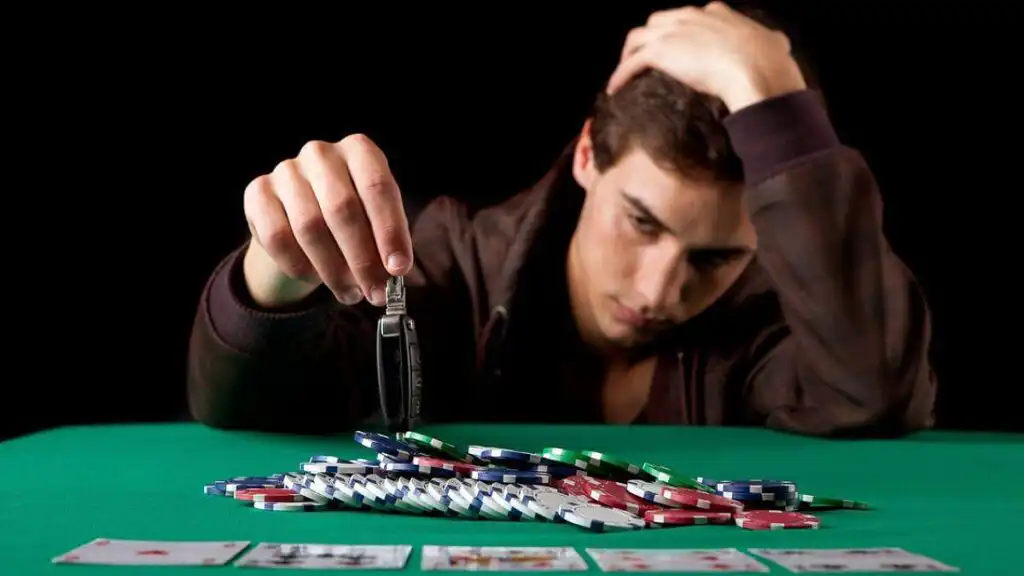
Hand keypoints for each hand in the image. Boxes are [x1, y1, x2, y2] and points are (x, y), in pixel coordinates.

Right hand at [242, 134, 412, 307]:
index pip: (378, 188)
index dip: (390, 231)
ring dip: (333, 269)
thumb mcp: (376, 221)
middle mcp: (321, 153)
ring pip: (309, 227)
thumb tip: (396, 273)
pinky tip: (316, 279)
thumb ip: (386, 242)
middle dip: (363, 259)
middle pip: (343, 209)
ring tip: (350, 292)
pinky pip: (278, 238)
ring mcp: (286, 170)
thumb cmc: (352, 216)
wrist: (301, 214)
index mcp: (359, 150)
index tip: (398, 269)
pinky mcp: (258, 192)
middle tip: (376, 293)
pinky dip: (300, 266)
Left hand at [606, 1, 805, 110]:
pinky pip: (632, 62)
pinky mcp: (660, 52)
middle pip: (657, 22)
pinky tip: (615, 88)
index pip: (689, 17)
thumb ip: (770, 41)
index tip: (678, 48)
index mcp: (716, 13)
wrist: (755, 71)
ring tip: (625, 72)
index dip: (679, 32)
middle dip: (649, 39)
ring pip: (638, 37)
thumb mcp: (773, 43)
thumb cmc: (767, 61)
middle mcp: (690, 16)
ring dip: (629, 54)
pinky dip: (621, 74)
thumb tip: (778, 43)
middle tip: (647, 59)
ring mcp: (673, 32)